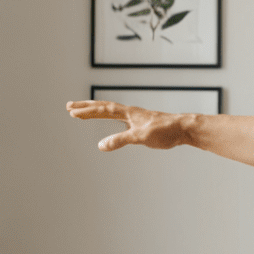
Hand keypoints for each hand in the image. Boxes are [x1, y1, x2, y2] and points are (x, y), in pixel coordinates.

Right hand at [66, 99, 189, 151]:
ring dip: (96, 111)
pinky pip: (121, 119)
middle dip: (86, 108)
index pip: (102, 110)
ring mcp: (136, 118)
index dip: (87, 111)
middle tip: (69, 107)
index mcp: (128, 113)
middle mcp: (131, 113)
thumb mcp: (140, 137)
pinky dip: (111, 118)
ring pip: (111, 112)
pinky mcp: (143, 124)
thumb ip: (120, 140)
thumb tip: (101, 145)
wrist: (185, 129)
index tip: (71, 111)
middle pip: (103, 107)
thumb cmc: (165, 131)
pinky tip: (113, 122)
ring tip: (84, 112)